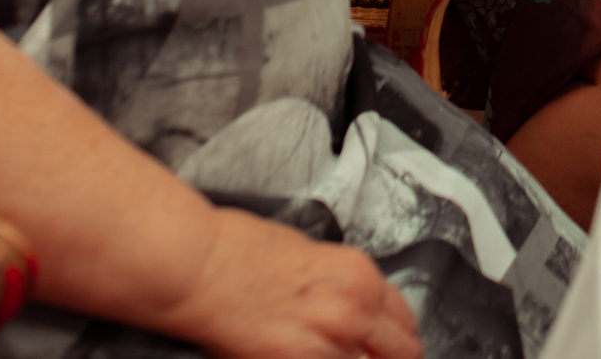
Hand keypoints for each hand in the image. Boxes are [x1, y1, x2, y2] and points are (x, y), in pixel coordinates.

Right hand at [164, 208, 419, 358]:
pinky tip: (310, 356)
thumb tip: (352, 308)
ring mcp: (331, 338)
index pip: (403, 319)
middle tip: (379, 358)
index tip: (392, 348)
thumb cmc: (237, 252)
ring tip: (337, 354)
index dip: (400, 339)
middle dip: (394, 358)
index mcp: (358, 273)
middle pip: (403, 351)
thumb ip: (337, 285)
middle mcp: (354, 306)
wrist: (197, 264)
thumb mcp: (306, 255)